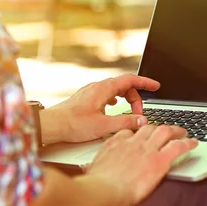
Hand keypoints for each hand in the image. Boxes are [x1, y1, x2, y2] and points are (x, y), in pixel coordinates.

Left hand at [40, 74, 160, 143]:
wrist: (51, 125)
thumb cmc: (72, 124)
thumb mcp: (103, 126)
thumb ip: (125, 122)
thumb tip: (141, 121)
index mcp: (104, 89)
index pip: (130, 80)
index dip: (145, 82)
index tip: (156, 86)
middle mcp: (97, 87)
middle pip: (124, 85)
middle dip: (136, 98)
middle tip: (139, 114)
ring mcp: (91, 92)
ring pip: (115, 90)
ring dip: (126, 99)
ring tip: (129, 113)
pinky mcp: (86, 98)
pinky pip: (107, 94)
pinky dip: (116, 100)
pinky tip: (114, 109)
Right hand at [87, 125, 197, 204]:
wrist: (104, 194)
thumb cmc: (95, 188)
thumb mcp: (90, 173)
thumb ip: (92, 168)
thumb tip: (86, 169)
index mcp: (114, 145)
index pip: (128, 133)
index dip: (136, 133)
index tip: (140, 135)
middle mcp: (132, 143)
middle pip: (148, 128)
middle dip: (158, 128)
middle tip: (165, 130)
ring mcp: (147, 150)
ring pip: (165, 131)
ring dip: (175, 130)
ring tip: (182, 132)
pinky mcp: (160, 160)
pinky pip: (178, 147)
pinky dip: (188, 143)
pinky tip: (194, 143)